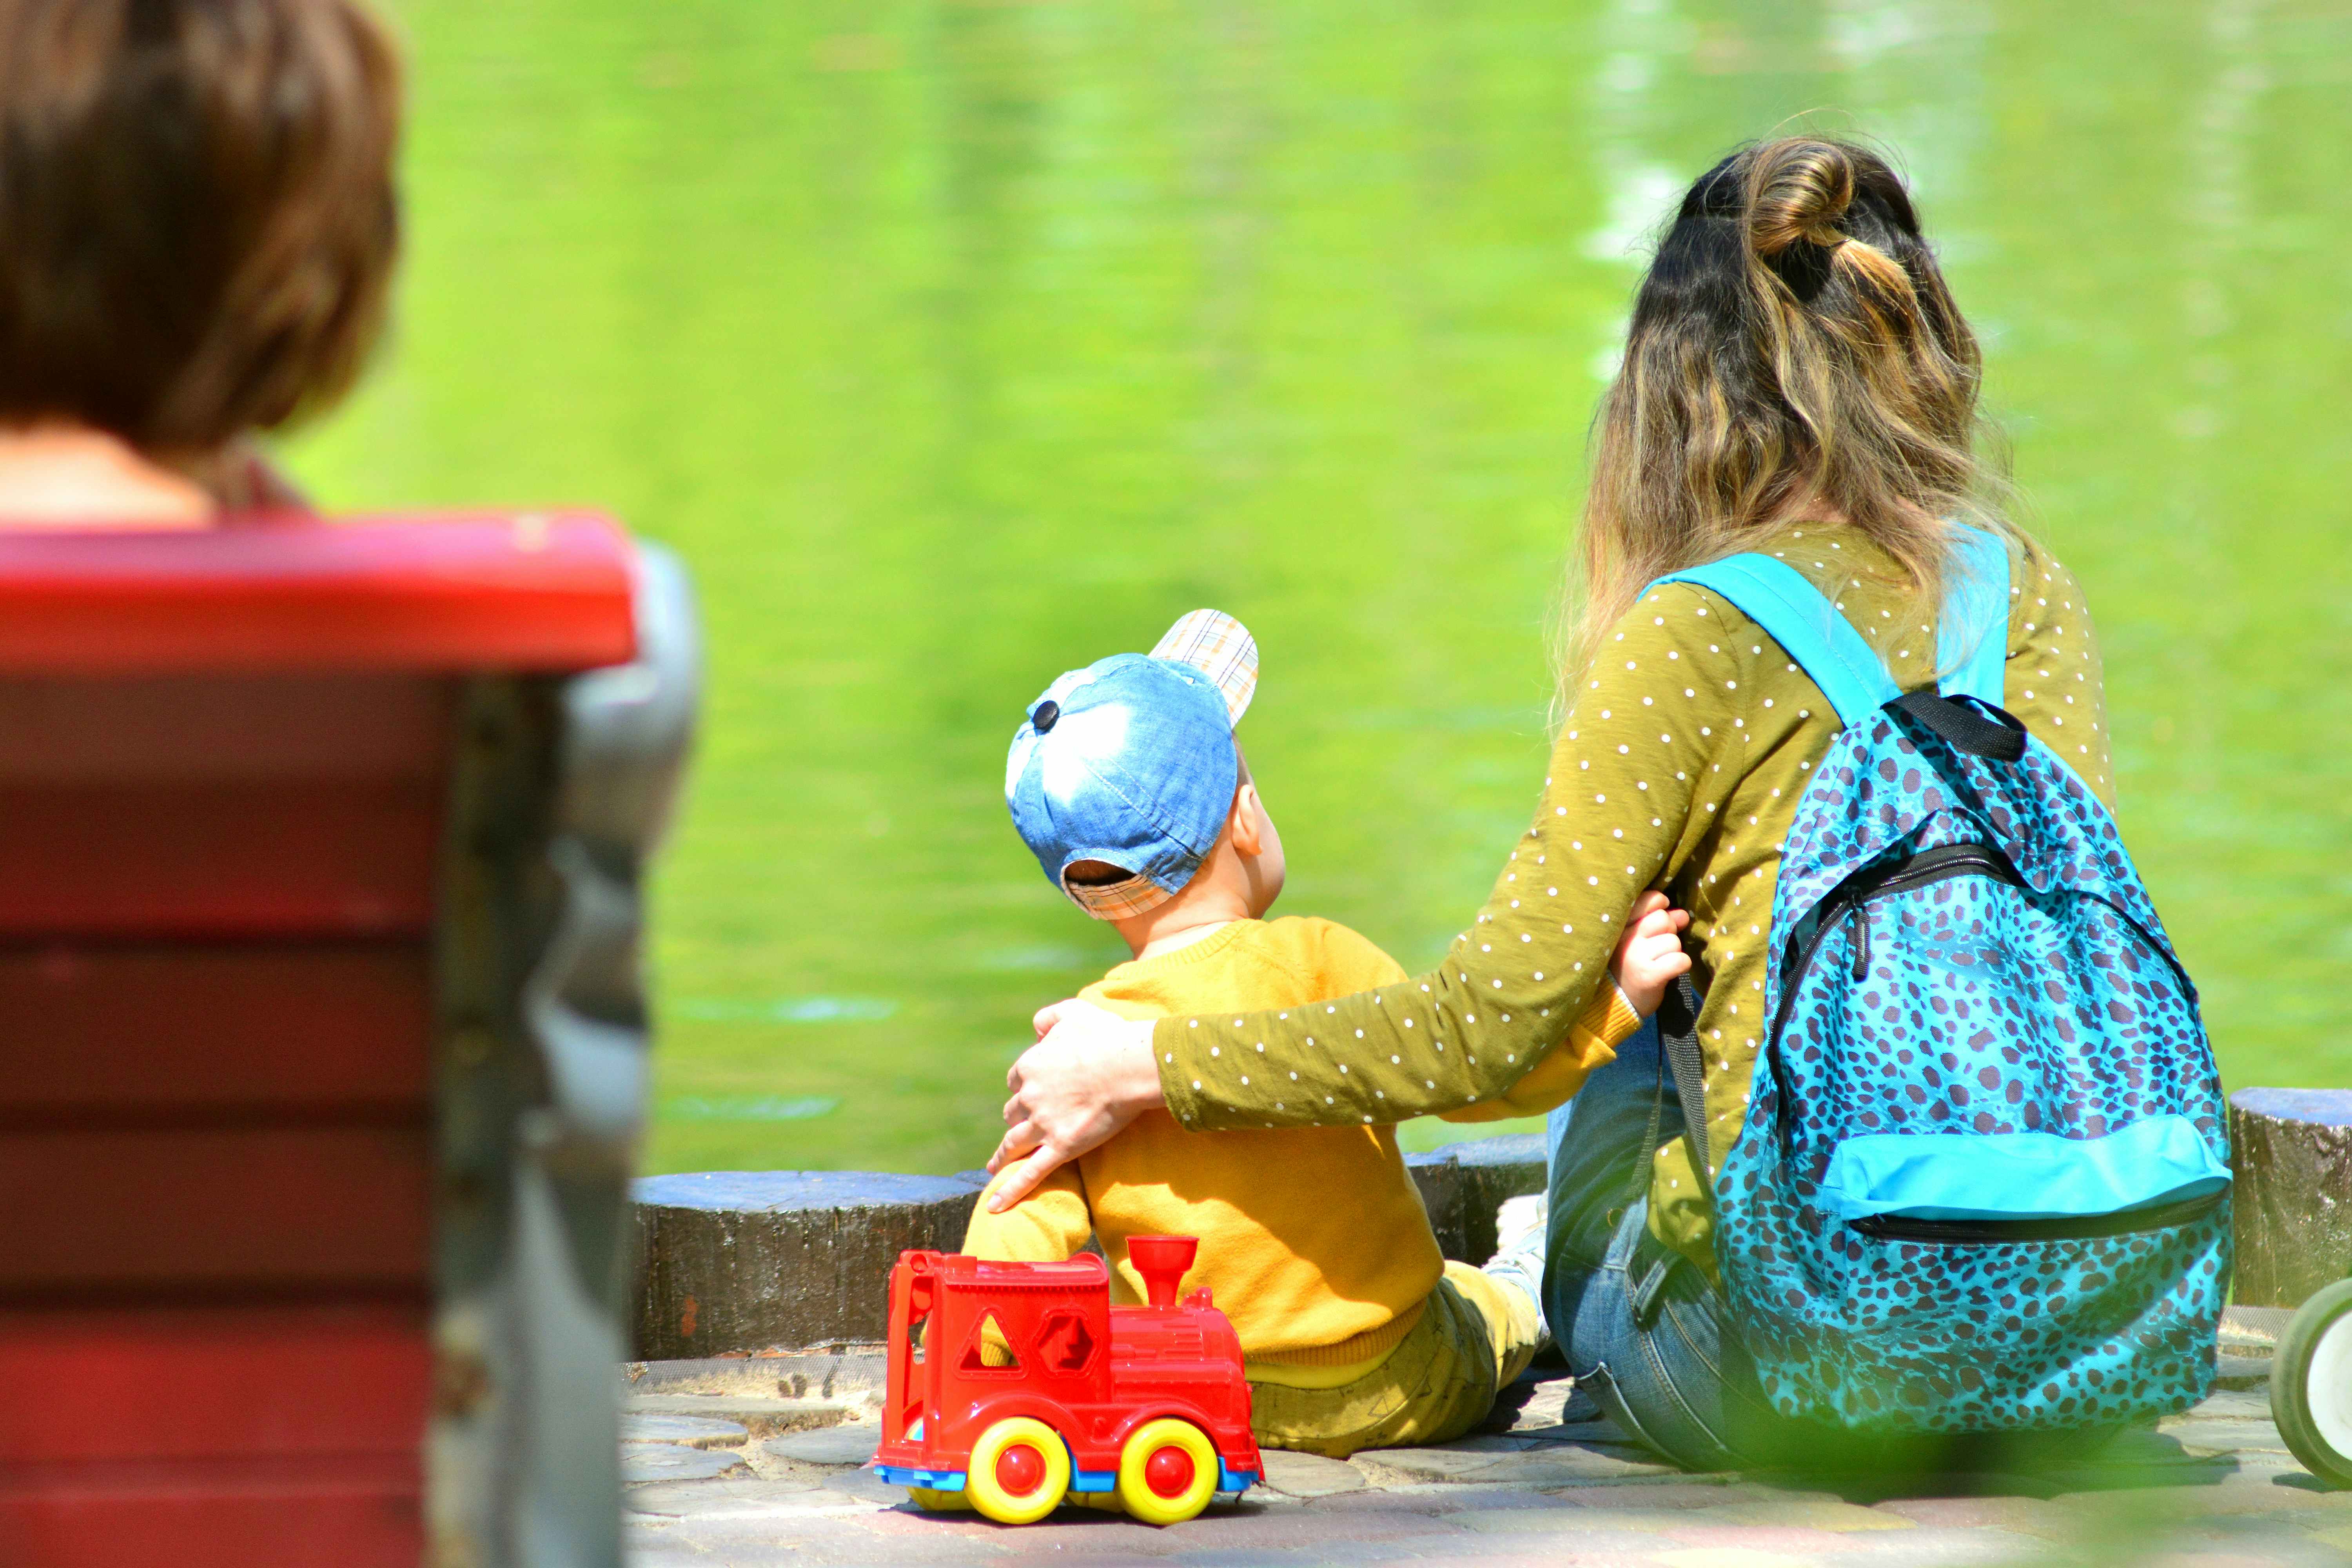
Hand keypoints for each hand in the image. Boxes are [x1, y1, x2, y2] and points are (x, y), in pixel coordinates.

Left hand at [984, 999, 1162, 1209]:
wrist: (1128, 1065)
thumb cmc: (1107, 1036)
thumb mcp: (1074, 1013)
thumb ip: (1050, 1016)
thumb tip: (1036, 1027)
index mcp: (1030, 1066)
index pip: (1016, 1081)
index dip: (1024, 1087)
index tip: (1031, 1092)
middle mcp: (1030, 1097)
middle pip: (1013, 1112)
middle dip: (1017, 1119)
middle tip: (1022, 1127)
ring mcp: (1043, 1125)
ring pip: (1013, 1143)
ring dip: (1002, 1155)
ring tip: (994, 1166)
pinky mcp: (1060, 1147)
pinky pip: (1030, 1173)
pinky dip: (1011, 1190)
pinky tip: (996, 1205)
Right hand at [1611, 889, 1692, 1017]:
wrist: (1616, 1003)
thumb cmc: (1629, 966)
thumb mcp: (1636, 939)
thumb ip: (1660, 922)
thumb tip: (1683, 915)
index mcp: (1620, 925)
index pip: (1648, 900)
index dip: (1659, 907)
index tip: (1656, 922)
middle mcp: (1626, 938)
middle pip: (1664, 919)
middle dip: (1667, 933)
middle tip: (1656, 949)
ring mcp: (1636, 956)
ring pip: (1674, 942)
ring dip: (1673, 953)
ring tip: (1658, 963)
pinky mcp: (1650, 975)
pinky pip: (1681, 960)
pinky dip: (1680, 966)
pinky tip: (1668, 972)